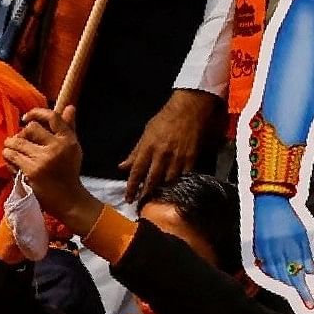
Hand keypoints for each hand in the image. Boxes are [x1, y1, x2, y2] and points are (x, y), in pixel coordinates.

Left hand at [5, 108, 91, 218]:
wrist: (68, 199)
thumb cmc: (68, 172)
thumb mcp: (72, 149)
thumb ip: (69, 128)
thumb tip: (70, 107)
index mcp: (68, 140)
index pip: (52, 117)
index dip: (36, 113)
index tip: (26, 118)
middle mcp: (57, 147)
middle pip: (31, 128)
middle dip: (21, 133)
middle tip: (20, 141)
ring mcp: (43, 160)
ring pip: (17, 142)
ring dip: (11, 146)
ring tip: (13, 151)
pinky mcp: (31, 171)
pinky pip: (12, 157)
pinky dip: (9, 159)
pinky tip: (14, 163)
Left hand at [120, 89, 219, 205]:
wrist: (188, 109)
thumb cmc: (165, 119)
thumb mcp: (146, 133)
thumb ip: (135, 152)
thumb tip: (122, 166)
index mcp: (148, 147)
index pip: (137, 171)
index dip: (131, 187)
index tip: (128, 198)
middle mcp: (161, 154)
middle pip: (152, 179)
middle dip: (146, 193)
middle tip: (142, 204)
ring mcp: (177, 157)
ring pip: (168, 180)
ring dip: (162, 190)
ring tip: (158, 198)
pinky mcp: (191, 158)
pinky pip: (184, 176)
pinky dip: (179, 183)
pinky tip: (175, 189)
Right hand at [250, 196, 313, 310]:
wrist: (269, 203)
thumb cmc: (288, 217)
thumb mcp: (302, 234)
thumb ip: (306, 255)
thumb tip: (311, 272)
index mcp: (290, 249)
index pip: (298, 277)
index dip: (304, 293)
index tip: (310, 305)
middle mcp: (276, 253)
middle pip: (287, 279)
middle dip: (296, 288)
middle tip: (305, 296)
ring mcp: (265, 252)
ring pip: (276, 275)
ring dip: (286, 279)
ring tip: (294, 278)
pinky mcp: (257, 250)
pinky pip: (267, 267)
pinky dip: (275, 271)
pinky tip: (281, 269)